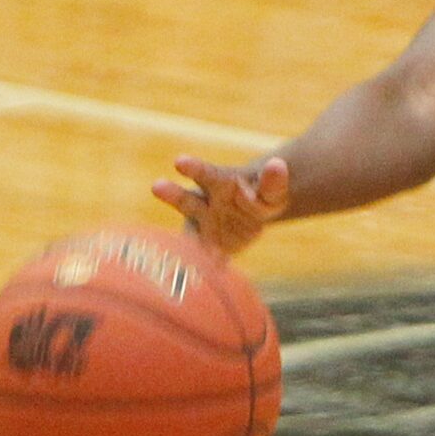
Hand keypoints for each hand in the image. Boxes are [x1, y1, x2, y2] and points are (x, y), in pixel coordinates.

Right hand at [153, 155, 289, 253]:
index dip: (193, 167)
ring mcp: (204, 228)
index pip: (204, 172)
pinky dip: (207, 266)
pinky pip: (206, 259)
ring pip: (191, 234)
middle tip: (156, 186)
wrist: (254, 215)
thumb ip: (273, 181)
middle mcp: (203, 204)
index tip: (180, 161)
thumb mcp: (271, 188)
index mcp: (217, 182)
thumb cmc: (261, 195)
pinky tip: (209, 274)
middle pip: (186, 199)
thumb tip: (278, 164)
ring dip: (186, 241)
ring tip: (185, 248)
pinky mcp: (209, 249)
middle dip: (171, 194)